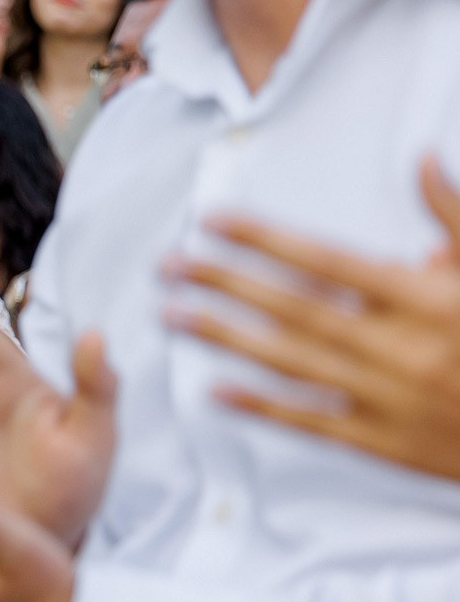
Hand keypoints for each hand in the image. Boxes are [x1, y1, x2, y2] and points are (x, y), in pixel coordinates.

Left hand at [165, 158, 459, 481]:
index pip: (327, 261)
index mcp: (426, 298)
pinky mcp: (386, 443)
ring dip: (226, 338)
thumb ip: (455, 214)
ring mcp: (390, 398)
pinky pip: (312, 422)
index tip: (214, 222)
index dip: (265, 240)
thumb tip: (422, 159)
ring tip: (173, 315)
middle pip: (294, 309)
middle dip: (226, 283)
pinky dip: (262, 406)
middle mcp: (401, 348)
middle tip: (169, 265)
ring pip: (291, 364)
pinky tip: (214, 388)